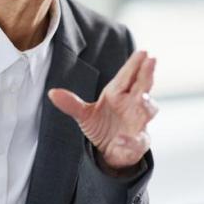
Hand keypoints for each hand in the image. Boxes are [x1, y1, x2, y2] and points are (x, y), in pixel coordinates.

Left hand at [49, 50, 157, 173]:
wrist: (108, 151)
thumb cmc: (102, 126)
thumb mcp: (84, 115)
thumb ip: (71, 103)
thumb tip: (51, 93)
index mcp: (119, 94)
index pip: (128, 76)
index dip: (135, 64)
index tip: (143, 52)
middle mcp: (132, 105)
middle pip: (143, 86)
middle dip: (148, 74)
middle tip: (152, 60)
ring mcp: (138, 123)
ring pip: (148, 110)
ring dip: (146, 104)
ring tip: (142, 98)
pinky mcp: (137, 143)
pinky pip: (137, 141)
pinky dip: (130, 141)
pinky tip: (122, 139)